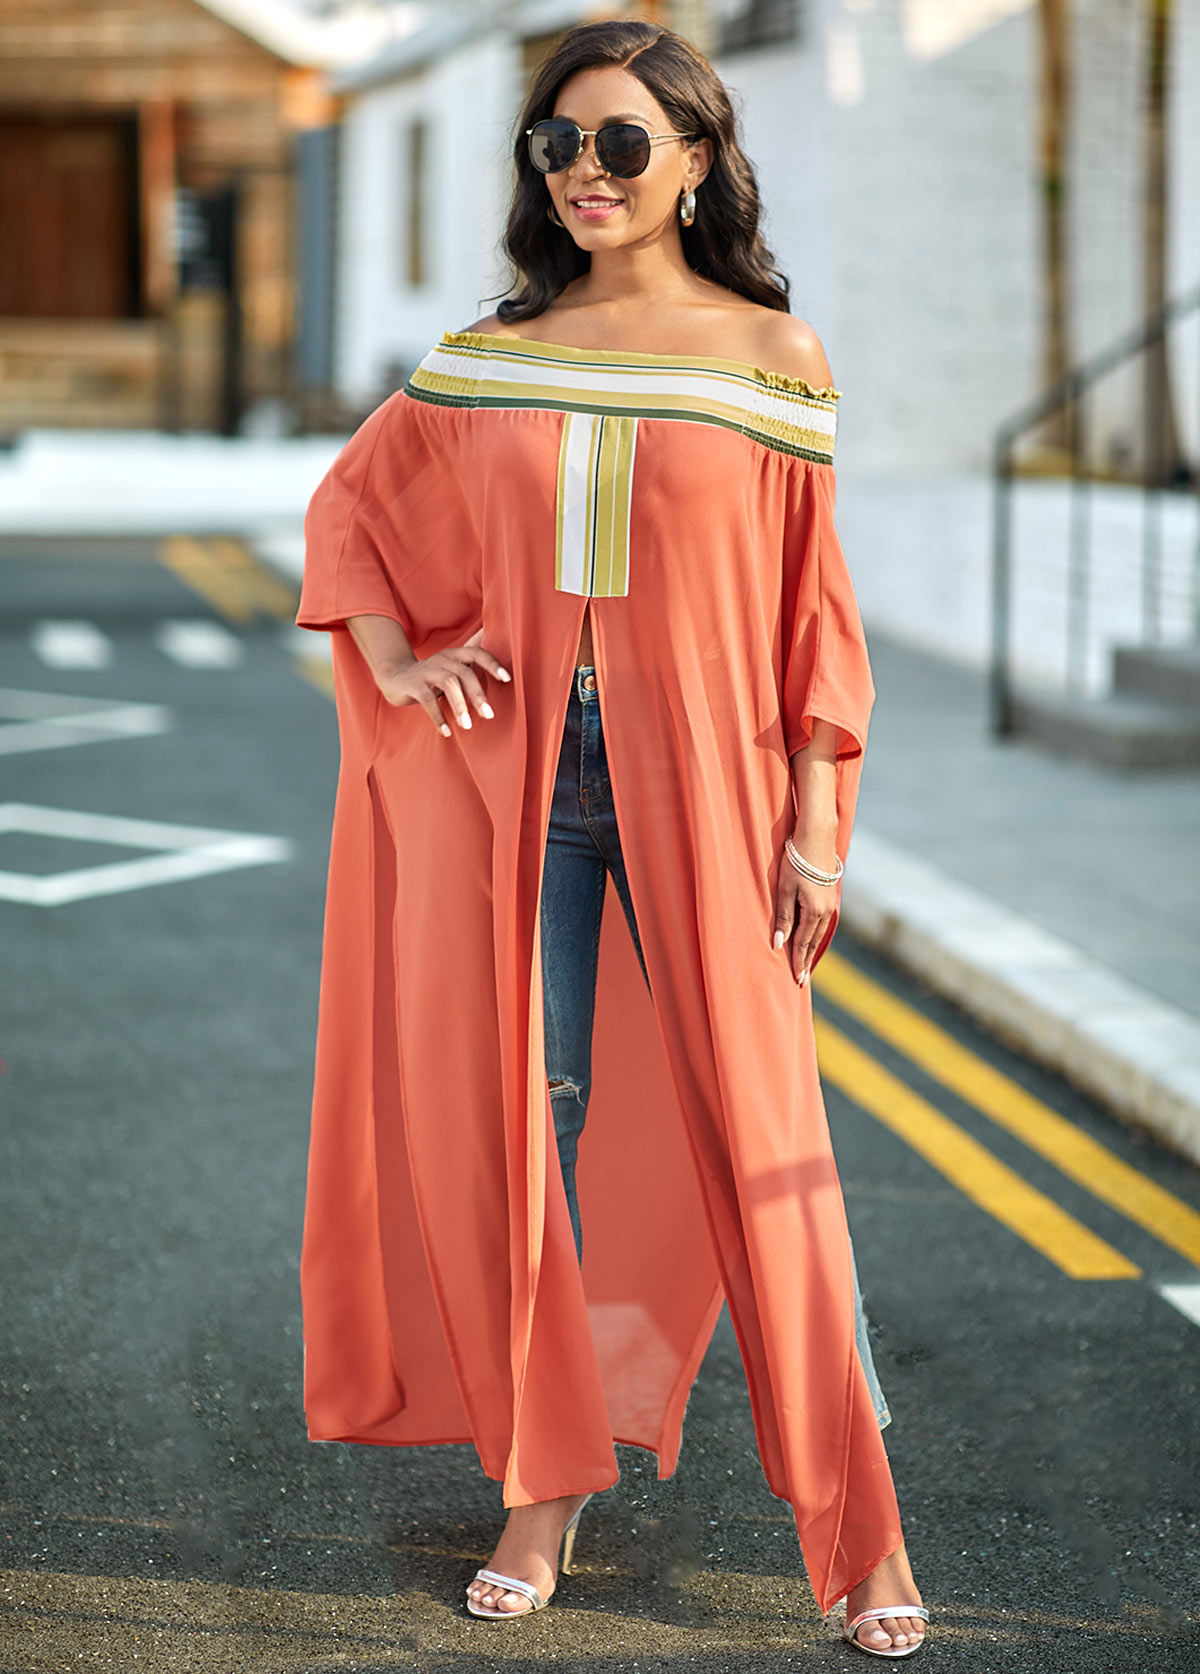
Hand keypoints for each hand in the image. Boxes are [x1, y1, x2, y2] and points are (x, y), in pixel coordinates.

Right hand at [376, 627, 510, 736]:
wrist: (394, 677)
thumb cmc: (431, 675)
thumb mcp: (451, 667)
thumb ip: (470, 661)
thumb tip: (494, 645)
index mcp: (454, 655)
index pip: (477, 653)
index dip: (492, 664)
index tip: (507, 679)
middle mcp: (442, 659)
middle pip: (465, 673)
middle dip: (478, 695)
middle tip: (488, 715)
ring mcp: (427, 671)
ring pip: (449, 685)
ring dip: (460, 706)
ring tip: (467, 726)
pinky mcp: (413, 685)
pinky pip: (428, 700)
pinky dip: (438, 717)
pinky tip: (446, 731)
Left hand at [772, 827, 839, 986]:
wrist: (817, 836)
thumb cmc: (796, 860)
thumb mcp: (784, 889)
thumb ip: (783, 918)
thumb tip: (778, 945)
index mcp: (814, 911)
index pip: (803, 944)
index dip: (798, 962)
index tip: (797, 980)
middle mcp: (826, 911)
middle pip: (814, 942)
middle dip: (807, 961)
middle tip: (802, 981)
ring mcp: (830, 903)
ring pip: (819, 933)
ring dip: (812, 949)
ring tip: (807, 964)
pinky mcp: (829, 895)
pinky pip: (822, 922)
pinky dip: (816, 935)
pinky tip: (813, 938)